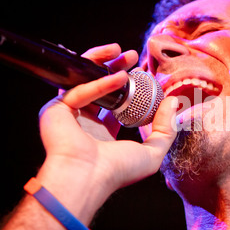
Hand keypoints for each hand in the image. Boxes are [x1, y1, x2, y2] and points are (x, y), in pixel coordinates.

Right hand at [37, 44, 176, 203]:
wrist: (89, 178)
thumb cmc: (118, 170)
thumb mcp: (153, 152)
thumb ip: (166, 129)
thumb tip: (173, 102)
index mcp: (102, 132)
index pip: (115, 103)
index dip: (129, 86)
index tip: (143, 72)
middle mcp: (84, 122)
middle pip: (99, 86)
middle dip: (116, 67)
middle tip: (133, 56)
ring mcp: (69, 115)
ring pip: (84, 80)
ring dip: (101, 62)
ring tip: (120, 51)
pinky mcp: (56, 110)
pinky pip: (79, 90)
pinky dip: (99, 84)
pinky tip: (119, 77)